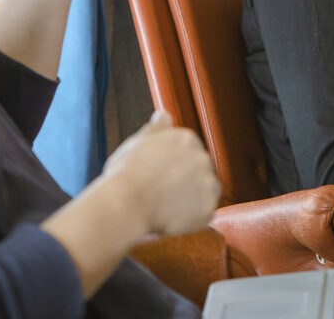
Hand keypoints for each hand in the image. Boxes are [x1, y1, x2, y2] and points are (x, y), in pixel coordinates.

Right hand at [101, 111, 219, 235]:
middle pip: (198, 170)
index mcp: (186, 138)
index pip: (188, 151)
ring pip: (204, 192)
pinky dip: (190, 219)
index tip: (157, 176)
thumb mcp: (137, 142)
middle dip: (184, 181)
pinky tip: (170, 219)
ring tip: (165, 206)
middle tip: (159, 193)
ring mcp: (208, 184)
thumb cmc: (125, 173)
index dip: (171, 167)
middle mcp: (203, 157)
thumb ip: (156, 128)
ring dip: (190, 199)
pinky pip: (203, 215)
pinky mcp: (208, 209)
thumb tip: (165, 114)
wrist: (125, 204)